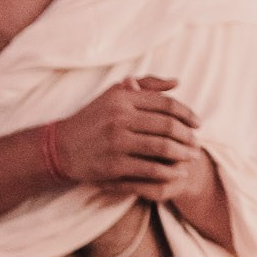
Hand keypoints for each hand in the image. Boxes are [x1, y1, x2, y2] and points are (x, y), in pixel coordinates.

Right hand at [50, 75, 201, 193]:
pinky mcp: (113, 165)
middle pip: (167, 126)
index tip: (198, 123)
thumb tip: (177, 83)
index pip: (166, 104)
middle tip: (198, 143)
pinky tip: (177, 173)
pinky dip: (167, 172)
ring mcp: (116, 142)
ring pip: (161, 147)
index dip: (187, 114)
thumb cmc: (90, 120)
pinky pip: (149, 169)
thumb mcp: (113, 95)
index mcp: (123, 97)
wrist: (59, 148)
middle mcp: (120, 117)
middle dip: (188, 136)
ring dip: (182, 154)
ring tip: (192, 157)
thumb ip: (146, 86)